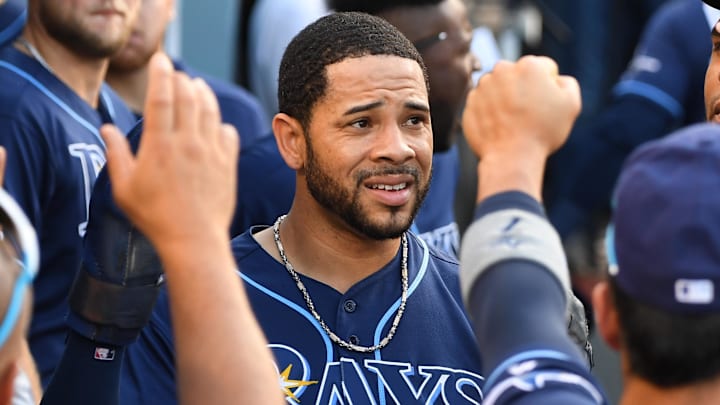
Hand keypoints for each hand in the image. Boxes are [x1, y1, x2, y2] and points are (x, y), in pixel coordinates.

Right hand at [100, 53, 239, 246]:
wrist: (193, 239)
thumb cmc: (154, 216)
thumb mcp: (124, 188)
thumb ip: (116, 154)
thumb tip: (107, 127)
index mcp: (160, 146)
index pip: (162, 98)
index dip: (161, 74)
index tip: (160, 60)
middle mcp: (188, 143)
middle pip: (188, 98)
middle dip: (182, 80)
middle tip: (176, 75)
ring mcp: (211, 152)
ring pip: (210, 111)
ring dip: (203, 94)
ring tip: (196, 86)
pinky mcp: (228, 164)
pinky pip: (228, 133)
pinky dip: (221, 122)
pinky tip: (216, 123)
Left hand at [462, 56, 580, 162]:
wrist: (511, 157)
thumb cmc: (543, 131)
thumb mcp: (570, 104)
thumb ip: (567, 83)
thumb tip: (556, 79)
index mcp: (528, 65)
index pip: (544, 68)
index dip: (549, 86)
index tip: (546, 104)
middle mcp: (502, 70)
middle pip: (518, 75)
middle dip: (524, 88)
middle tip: (529, 113)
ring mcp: (482, 87)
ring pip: (499, 87)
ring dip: (505, 98)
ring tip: (514, 121)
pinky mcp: (470, 103)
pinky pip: (484, 103)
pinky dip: (490, 112)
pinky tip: (499, 127)